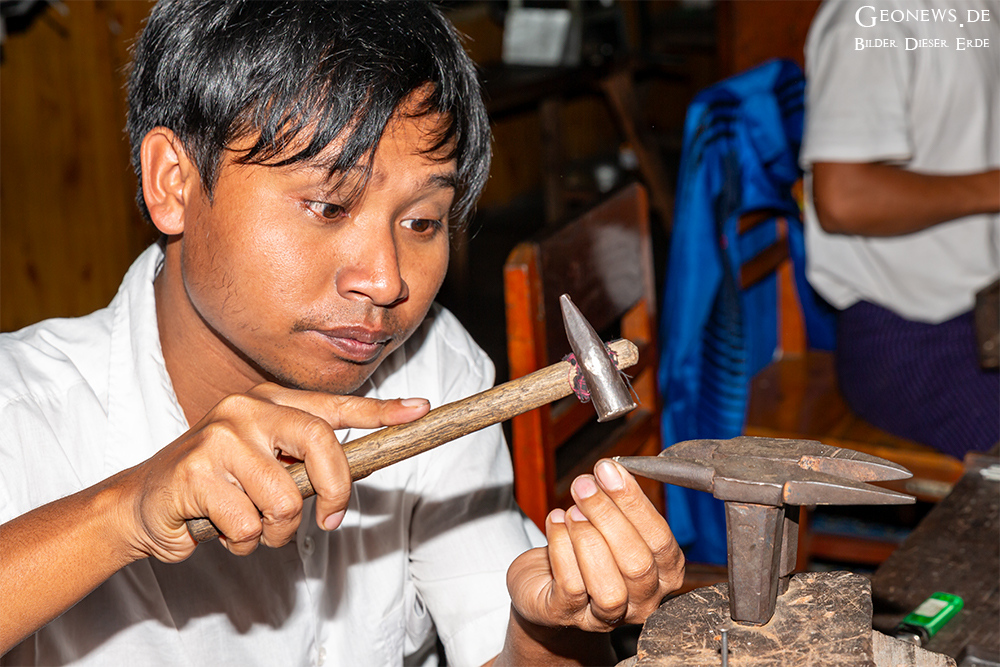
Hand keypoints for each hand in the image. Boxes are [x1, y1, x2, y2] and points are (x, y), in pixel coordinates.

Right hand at [117, 383, 429, 562]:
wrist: (143, 502)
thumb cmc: (218, 487)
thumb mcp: (267, 465)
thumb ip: (305, 463)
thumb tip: (357, 473)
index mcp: (269, 401)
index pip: (334, 406)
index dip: (380, 411)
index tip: (419, 411)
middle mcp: (247, 409)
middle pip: (322, 445)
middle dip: (335, 493)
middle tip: (330, 520)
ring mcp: (220, 437)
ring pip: (285, 501)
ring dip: (274, 532)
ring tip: (248, 522)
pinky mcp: (197, 472)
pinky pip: (250, 526)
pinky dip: (242, 541)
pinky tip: (219, 526)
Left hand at [507, 459, 683, 631]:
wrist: (543, 584)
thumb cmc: (584, 549)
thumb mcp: (608, 524)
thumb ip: (617, 503)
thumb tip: (610, 471)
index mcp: (664, 573)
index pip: (660, 540)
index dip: (634, 503)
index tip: (609, 471)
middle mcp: (643, 601)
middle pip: (637, 564)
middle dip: (608, 517)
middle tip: (584, 485)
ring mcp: (606, 617)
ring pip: (609, 587)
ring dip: (587, 539)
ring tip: (572, 511)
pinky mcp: (567, 616)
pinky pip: (571, 588)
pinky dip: (561, 548)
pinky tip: (555, 523)